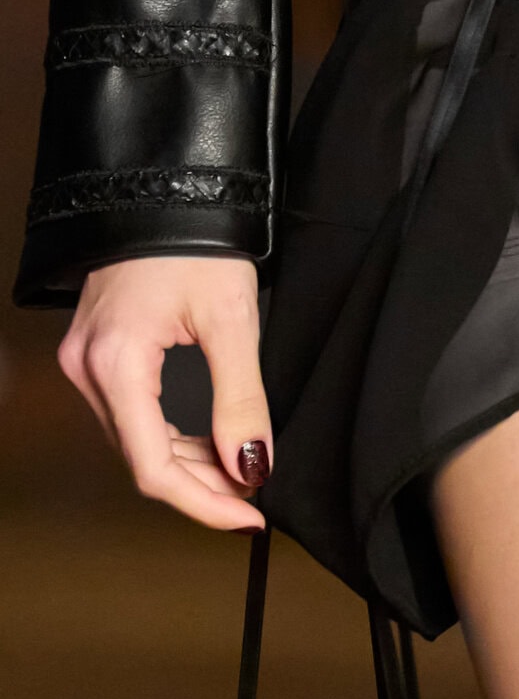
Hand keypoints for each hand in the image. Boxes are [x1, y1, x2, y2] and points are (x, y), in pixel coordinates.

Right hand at [58, 255, 271, 532]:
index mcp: (116, 363)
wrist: (167, 185)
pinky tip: (205, 437)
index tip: (249, 513)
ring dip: (185, 459)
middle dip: (200, 483)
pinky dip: (168, 430)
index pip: (152, 468)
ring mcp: (86, 358)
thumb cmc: (198, 235)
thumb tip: (251, 465)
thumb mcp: (231, 316)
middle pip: (141, 456)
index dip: (202, 502)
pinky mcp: (96, 348)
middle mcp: (88, 368)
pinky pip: (129, 410)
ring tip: (237, 467)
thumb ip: (241, 397)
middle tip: (252, 492)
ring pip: (134, 437)